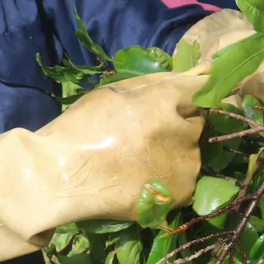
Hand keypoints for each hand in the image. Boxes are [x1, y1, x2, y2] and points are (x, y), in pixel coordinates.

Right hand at [36, 65, 210, 219]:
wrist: (62, 177)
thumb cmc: (83, 126)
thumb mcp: (116, 91)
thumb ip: (159, 82)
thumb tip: (201, 71)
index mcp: (166, 101)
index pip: (201, 88)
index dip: (191, 93)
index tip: (182, 100)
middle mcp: (183, 132)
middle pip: (195, 121)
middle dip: (178, 123)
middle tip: (144, 133)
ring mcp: (185, 165)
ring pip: (191, 150)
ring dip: (175, 150)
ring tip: (139, 159)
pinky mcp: (182, 193)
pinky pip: (184, 177)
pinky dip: (170, 177)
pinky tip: (142, 178)